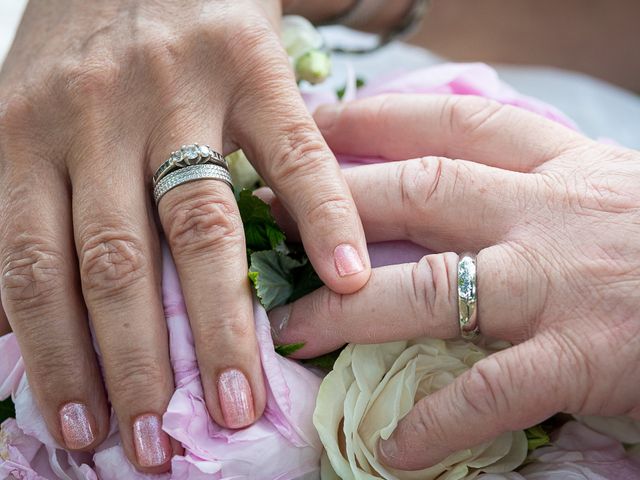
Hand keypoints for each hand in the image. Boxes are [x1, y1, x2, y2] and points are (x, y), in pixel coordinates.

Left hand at [0, 0, 369, 471]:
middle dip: (136, 365)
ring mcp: (177, 88)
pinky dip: (324, 218)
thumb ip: (26, 205)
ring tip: (240, 402)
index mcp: (21, 132)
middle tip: (158, 443)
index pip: (31, 267)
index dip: (54, 356)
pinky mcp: (251, 63)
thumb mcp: (26, 113)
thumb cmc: (86, 46)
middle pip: (115, 261)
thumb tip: (17, 317)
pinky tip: (348, 280)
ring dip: (220, 326)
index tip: (82, 427)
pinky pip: (291, 153)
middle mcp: (94, 114)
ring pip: (200, 224)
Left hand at [269, 94, 639, 469]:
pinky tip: (391, 446)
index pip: (451, 123)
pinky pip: (490, 392)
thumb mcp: (598, 188)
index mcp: (557, 166)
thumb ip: (527, 182)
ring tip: (293, 329)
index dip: (374, 118)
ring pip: (431, 287)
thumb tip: (445, 184)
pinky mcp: (583, 357)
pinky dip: (437, 422)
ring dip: (350, 311)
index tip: (313, 128)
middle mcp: (548, 213)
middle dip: (335, 202)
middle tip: (268, 213)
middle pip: (419, 191)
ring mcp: (560, 284)